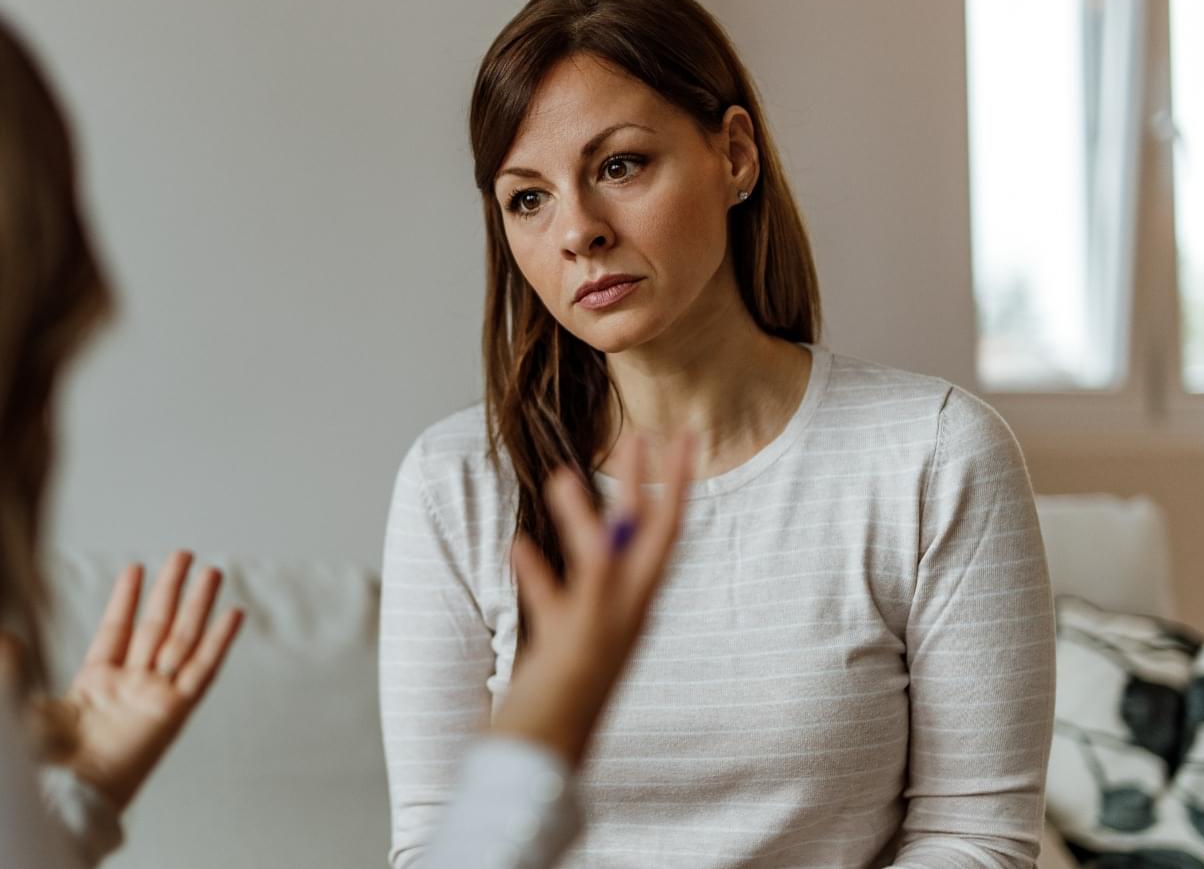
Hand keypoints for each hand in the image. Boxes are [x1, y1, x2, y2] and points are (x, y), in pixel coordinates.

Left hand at [0, 551, 243, 810]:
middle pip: (156, 627)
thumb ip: (13, 670)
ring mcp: (154, 696)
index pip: (117, 631)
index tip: (135, 569)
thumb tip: (1, 637)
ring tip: (211, 571)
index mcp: (94, 685)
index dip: (125, 599)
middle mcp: (129, 687)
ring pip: (182, 640)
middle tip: (183, 556)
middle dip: (170, 591)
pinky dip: (219, 642)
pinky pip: (202, 671)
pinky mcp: (173, 711)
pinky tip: (232, 614)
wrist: (65, 792)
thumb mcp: (16, 707)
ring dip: (197, 605)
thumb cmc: (41, 764)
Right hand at [490, 430, 695, 766]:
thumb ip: (594, 585)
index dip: (672, 479)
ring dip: (580, 518)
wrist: (529, 771)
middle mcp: (617, 615)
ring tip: (564, 475)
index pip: (661, 527)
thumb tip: (606, 534)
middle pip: (634, 536)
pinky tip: (520, 546)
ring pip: (592, 561)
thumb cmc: (557, 711)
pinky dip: (539, 569)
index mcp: (630, 608)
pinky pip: (553, 599)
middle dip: (635, 485)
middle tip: (636, 433)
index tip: (683, 431)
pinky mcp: (558, 651)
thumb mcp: (582, 637)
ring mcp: (589, 632)